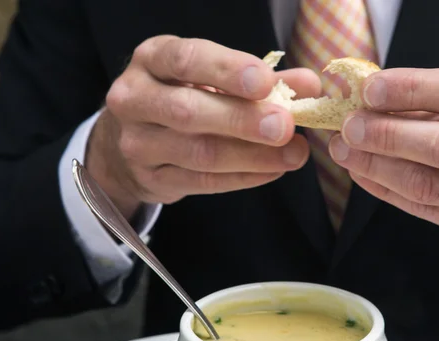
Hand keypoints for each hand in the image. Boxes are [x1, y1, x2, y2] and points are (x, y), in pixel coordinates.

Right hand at [86, 36, 319, 220]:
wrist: (128, 142)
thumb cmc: (178, 98)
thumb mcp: (208, 78)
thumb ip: (258, 81)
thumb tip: (309, 86)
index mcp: (151, 60)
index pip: (185, 60)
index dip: (227, 70)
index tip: (266, 82)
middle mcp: (134, 100)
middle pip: (189, 112)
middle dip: (242, 120)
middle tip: (285, 127)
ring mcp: (138, 144)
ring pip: (198, 153)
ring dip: (251, 156)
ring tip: (293, 154)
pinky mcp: (152, 179)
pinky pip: (203, 182)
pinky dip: (243, 177)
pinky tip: (273, 170)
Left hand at [328, 67, 438, 247]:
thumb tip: (378, 101)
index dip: (411, 90)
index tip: (370, 89)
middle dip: (385, 136)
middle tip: (348, 127)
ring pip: (427, 186)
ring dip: (376, 168)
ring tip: (346, 151)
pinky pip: (424, 211)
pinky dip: (386, 190)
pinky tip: (363, 175)